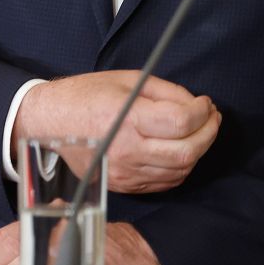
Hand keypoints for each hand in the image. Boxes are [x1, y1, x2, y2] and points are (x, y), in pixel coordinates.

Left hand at [0, 219, 168, 264]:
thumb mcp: (58, 258)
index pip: (6, 237)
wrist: (145, 257)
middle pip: (16, 240)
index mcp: (47, 222)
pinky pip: (71, 264)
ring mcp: (80, 237)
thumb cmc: (100, 256)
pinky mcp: (99, 256)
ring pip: (39, 249)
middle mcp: (60, 224)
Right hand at [15, 70, 219, 193]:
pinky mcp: (124, 185)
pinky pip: (164, 183)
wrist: (51, 122)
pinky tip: (181, 149)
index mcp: (128, 119)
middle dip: (209, 134)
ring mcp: (125, 172)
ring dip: (198, 151)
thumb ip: (167, 92)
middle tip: (212, 118)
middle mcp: (127, 150)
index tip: (206, 103)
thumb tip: (196, 106)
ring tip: (199, 131)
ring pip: (179, 171)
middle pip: (186, 152)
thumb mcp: (130, 79)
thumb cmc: (88, 95)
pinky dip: (181, 167)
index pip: (181, 123)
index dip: (203, 113)